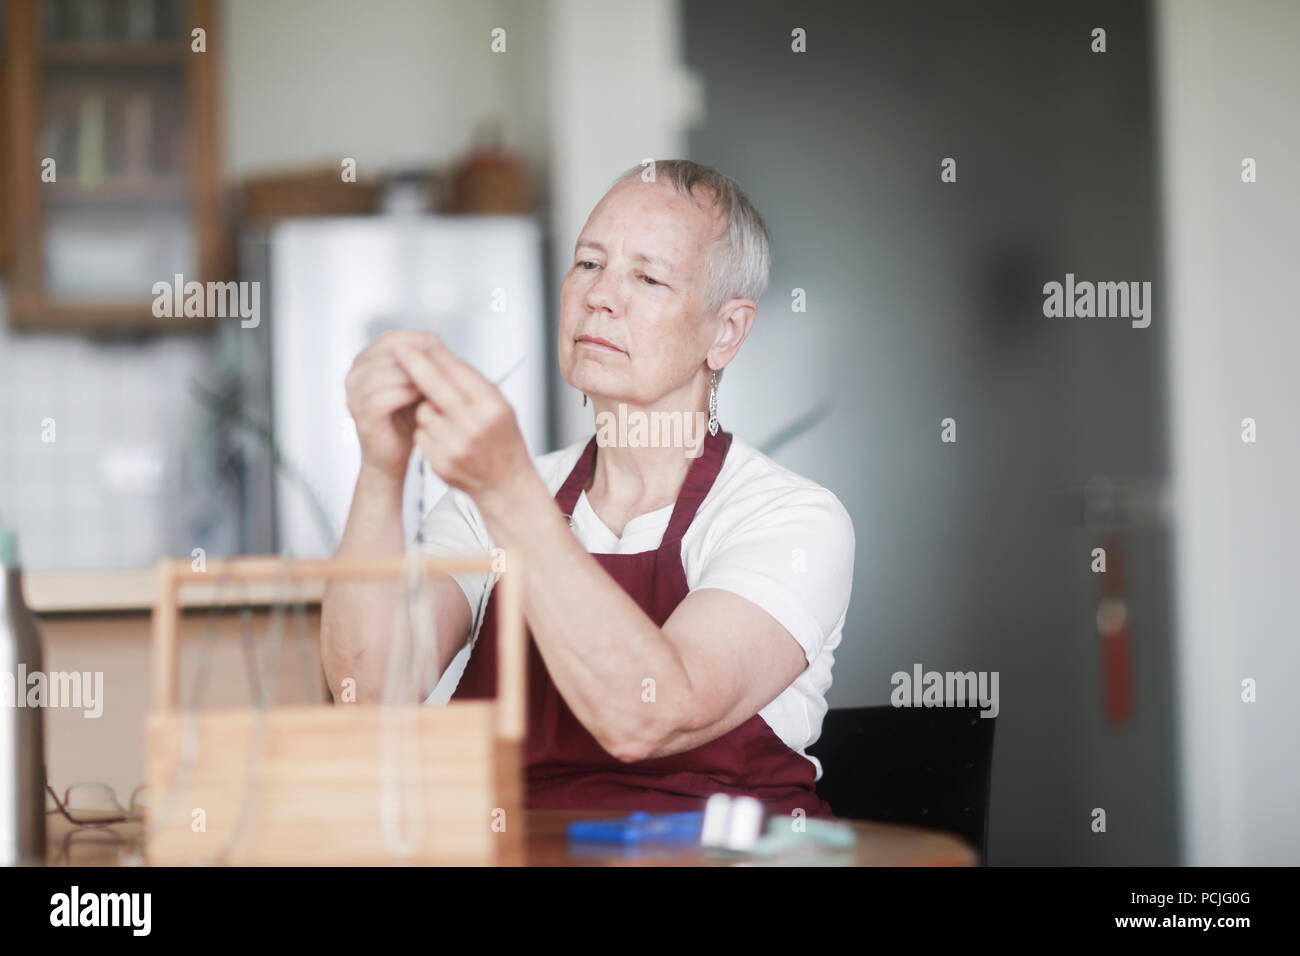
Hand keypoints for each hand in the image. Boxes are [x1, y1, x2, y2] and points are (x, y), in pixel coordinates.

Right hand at [344, 330, 433, 482]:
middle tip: (443, 364)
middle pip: (388, 353)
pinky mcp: (361, 414)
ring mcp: (355, 395)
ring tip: (436, 382)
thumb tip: (437, 343)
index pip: (391, 339)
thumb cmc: (406, 419)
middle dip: (418, 356)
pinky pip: (383, 396)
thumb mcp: (415, 385)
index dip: (416, 339)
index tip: (441, 344)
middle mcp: (355, 375)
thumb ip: (420, 364)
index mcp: (366, 362)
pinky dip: (406, 394)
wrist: (392, 458)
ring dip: (414, 375)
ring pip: (385, 372)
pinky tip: (425, 398)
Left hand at [393, 335, 532, 505]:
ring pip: (423, 412)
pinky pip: (421, 434)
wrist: (505, 483)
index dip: (435, 354)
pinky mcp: (440, 461)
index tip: (418, 341)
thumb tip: (436, 352)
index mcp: (492, 406)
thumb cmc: (501, 437)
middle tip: (398, 349)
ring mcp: (456, 445)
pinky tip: (445, 439)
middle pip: (435, 386)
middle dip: (414, 364)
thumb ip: (471, 381)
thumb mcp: (498, 405)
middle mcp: (475, 425)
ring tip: (449, 421)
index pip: (458, 372)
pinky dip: (427, 432)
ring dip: (427, 410)